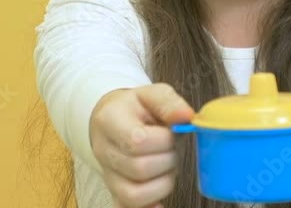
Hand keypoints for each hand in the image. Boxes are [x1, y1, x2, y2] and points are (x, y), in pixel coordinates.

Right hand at [89, 83, 194, 207]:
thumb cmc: (136, 108)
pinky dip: (148, 207)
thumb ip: (169, 103)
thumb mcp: (151, 94)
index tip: (171, 132)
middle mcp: (104, 151)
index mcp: (110, 121)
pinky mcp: (114, 192)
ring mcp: (108, 174)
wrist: (112, 120)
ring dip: (162, 184)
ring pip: (134, 195)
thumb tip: (186, 117)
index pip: (136, 141)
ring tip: (167, 167)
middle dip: (166, 161)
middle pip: (138, 169)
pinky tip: (160, 203)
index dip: (163, 140)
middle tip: (172, 149)